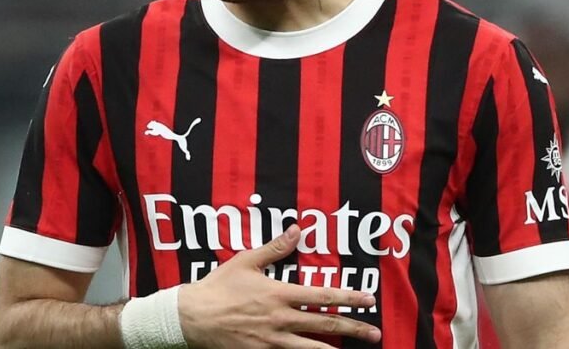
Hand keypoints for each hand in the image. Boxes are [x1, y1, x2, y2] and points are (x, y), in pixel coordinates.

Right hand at [178, 225, 380, 347]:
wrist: (193, 317)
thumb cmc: (218, 287)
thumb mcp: (245, 261)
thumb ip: (274, 248)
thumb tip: (296, 230)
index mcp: (279, 294)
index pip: (323, 295)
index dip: (349, 297)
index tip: (368, 300)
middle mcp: (281, 319)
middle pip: (326, 324)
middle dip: (354, 328)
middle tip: (375, 332)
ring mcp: (274, 340)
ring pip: (313, 348)